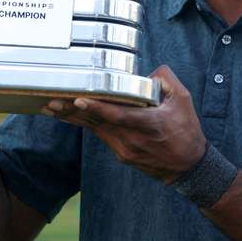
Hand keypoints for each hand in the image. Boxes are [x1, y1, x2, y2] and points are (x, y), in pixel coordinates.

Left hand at [41, 65, 205, 183]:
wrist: (189, 167)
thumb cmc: (187, 130)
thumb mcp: (184, 99)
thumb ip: (165, 79)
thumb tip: (147, 73)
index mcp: (148, 124)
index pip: (119, 115)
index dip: (98, 108)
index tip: (79, 100)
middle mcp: (132, 139)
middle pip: (98, 123)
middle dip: (73, 112)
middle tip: (52, 102)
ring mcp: (125, 150)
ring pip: (96, 130)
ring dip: (74, 119)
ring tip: (53, 108)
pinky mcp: (122, 155)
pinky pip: (103, 136)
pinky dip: (88, 125)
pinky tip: (73, 117)